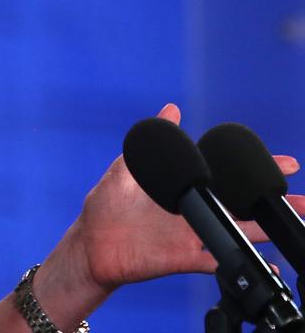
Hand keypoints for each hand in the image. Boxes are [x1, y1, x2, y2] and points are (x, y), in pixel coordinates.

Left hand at [68, 103, 303, 291]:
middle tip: (304, 198)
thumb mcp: (127, 167)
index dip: (253, 171)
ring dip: (267, 230)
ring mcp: (191, 235)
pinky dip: (241, 261)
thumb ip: (151, 141)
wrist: (90, 243)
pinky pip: (217, 261)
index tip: (286, 163)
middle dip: (273, 200)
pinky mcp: (182, 257)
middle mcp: (193, 213)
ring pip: (238, 232)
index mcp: (183, 191)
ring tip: (295, 222)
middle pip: (241, 206)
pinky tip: (265, 263)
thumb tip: (171, 109)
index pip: (225, 177)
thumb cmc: (106, 207)